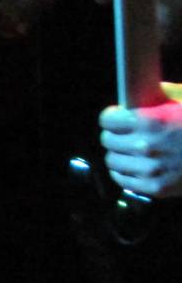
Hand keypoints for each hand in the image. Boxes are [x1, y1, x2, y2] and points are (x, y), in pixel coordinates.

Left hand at [100, 83, 181, 198]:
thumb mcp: (181, 100)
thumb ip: (159, 96)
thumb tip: (138, 96)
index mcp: (150, 121)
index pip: (108, 120)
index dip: (111, 117)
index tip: (115, 117)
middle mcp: (145, 146)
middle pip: (108, 141)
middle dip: (114, 135)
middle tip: (121, 134)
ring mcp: (149, 169)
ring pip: (112, 161)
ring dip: (118, 154)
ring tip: (127, 150)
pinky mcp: (154, 187)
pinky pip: (123, 180)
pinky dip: (124, 173)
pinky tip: (132, 166)